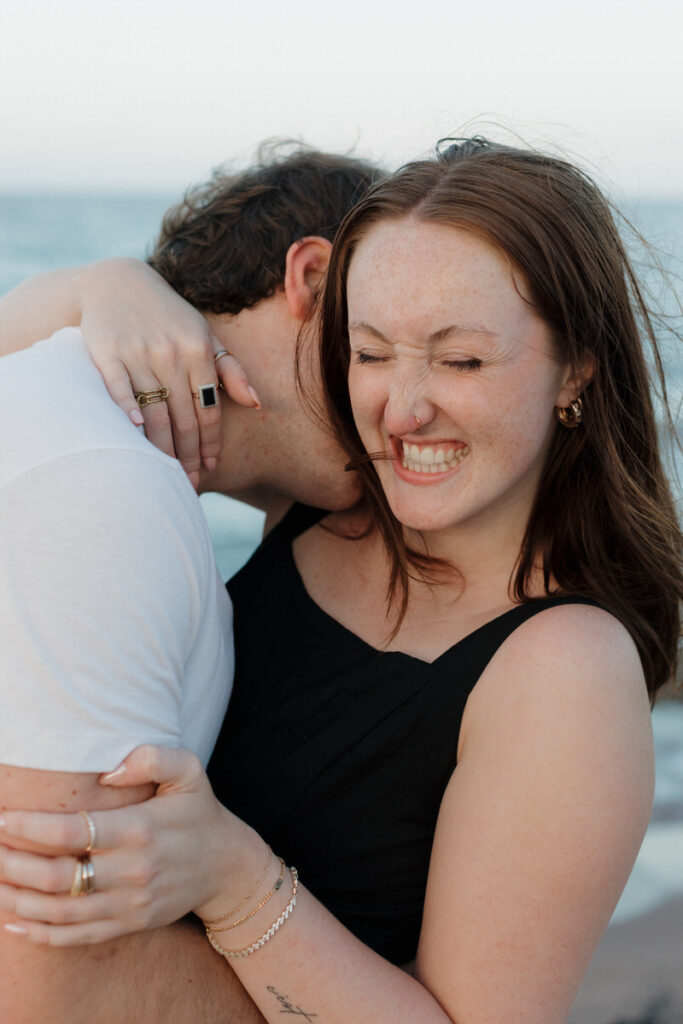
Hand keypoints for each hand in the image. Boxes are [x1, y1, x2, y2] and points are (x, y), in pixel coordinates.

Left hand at [0, 746, 256, 946]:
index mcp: (141, 829)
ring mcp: (129, 904)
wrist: (227, 866)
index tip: (2, 817)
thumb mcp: (190, 770)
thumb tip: (109, 771)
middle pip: (57, 876)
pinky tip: (12, 921)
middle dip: (11, 864)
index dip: (30, 827)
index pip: (72, 832)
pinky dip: (39, 933)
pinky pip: (76, 937)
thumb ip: (153, 757)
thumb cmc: (199, 810)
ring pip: (59, 913)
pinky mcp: (129, 924)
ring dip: (16, 901)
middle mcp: (132, 871)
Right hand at [79, 259, 259, 485]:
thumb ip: (230, 369)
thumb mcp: (204, 336)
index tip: (211, 467)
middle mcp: (171, 353)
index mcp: (198, 351)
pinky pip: (119, 388)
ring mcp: (138, 353)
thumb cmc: (169, 317)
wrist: (118, 283)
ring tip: (165, 473)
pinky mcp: (107, 352)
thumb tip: (257, 403)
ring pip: (154, 410)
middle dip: (187, 454)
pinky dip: (127, 409)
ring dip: (161, 446)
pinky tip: (136, 432)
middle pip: (183, 417)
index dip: (211, 442)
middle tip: (188, 482)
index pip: (209, 409)